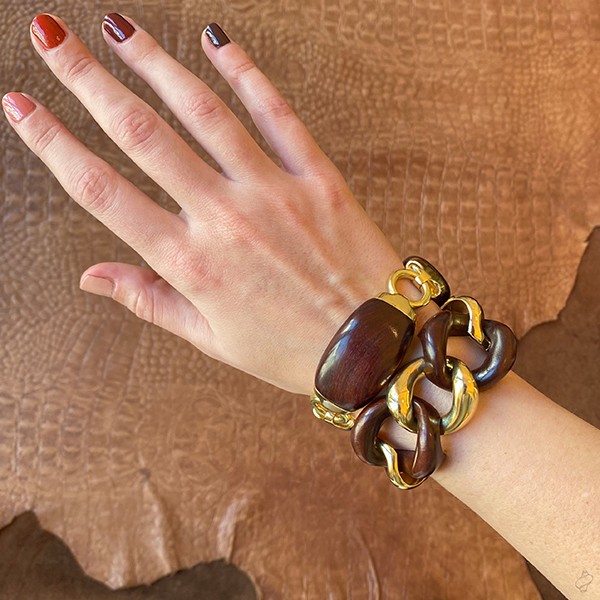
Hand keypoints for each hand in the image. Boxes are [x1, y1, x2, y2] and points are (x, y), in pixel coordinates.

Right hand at [3, 13, 405, 394]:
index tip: (19, 106)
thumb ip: (150, 301)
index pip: (102, 192)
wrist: (370, 347)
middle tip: (50, 37)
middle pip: (141, 135)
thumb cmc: (290, 350)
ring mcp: (273, 193)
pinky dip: (245, 74)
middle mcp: (224, 219)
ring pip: (202, 112)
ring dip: (155, 63)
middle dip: (86, 80)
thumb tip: (90, 277)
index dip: (53, 144)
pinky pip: (276, 114)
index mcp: (191, 265)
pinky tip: (216, 43)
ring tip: (119, 28)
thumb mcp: (211, 339)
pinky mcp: (317, 178)